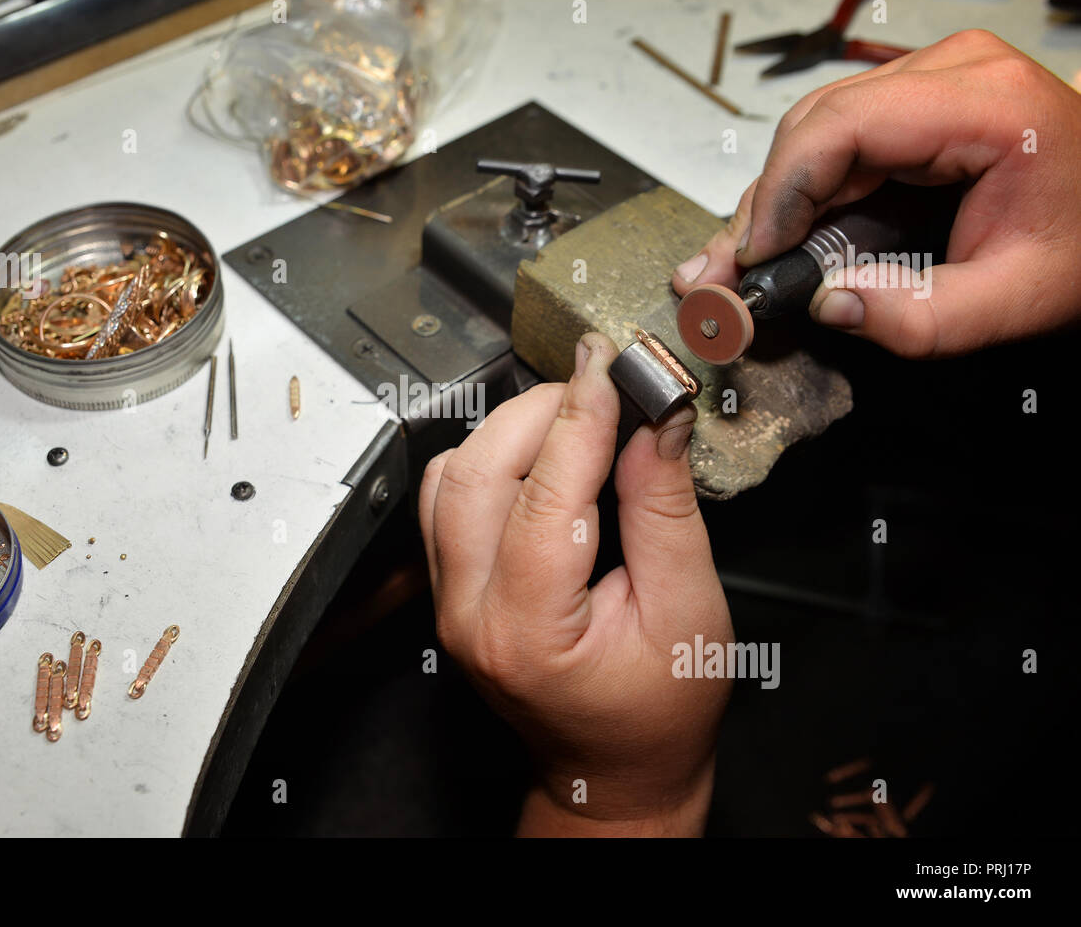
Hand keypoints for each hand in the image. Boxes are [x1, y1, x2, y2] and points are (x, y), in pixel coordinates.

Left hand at [418, 333, 732, 836]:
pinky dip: (488, 459)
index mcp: (530, 631)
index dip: (581, 418)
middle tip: (603, 387)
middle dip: (539, 412)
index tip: (611, 363)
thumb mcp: (687, 609)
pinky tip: (539, 456)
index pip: (544, 496)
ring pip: (449, 478)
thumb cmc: (657, 711)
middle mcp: (469, 615)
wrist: (613, 770)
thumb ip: (665, 510)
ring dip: (508, 432)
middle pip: (476, 473)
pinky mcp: (448, 589)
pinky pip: (446, 500)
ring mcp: (448, 603)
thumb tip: (656, 419)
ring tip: (577, 420)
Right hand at [671, 29, 1080, 357]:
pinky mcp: (917, 102)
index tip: (755, 255)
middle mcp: (953, 72)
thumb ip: (919, 318)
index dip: (783, 192)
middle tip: (723, 271)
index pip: (843, 127)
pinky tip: (776, 237)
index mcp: (986, 105)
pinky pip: (837, 139)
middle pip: (816, 126)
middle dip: (764, 203)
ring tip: (739, 261)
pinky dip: (802, 191)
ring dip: (775, 200)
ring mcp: (933, 79)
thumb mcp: (1014, 302)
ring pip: (815, 131)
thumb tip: (827, 306)